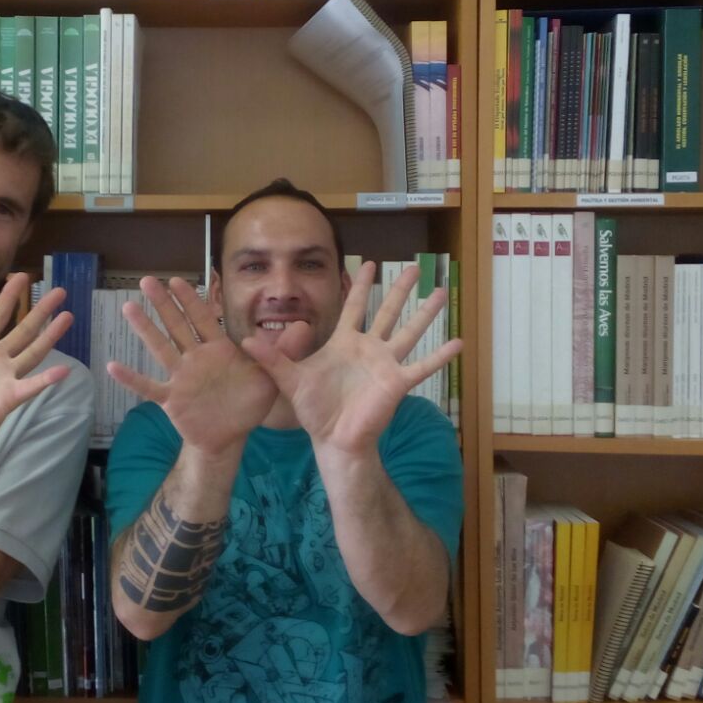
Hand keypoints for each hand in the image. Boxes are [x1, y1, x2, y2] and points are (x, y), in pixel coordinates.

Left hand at [0, 273, 73, 461]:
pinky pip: (30, 386)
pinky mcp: (8, 397)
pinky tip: (63, 370)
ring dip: (50, 335)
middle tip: (59, 290)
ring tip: (68, 316)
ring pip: (33, 351)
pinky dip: (46, 379)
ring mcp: (4, 377)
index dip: (9, 296)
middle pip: (23, 328)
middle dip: (40, 310)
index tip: (22, 276)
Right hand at [107, 275, 309, 455]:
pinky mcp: (172, 399)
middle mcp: (196, 358)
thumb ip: (284, 352)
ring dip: (145, 329)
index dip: (192, 299)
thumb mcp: (271, 377)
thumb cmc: (248, 403)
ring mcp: (181, 378)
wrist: (231, 436)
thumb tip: (305, 326)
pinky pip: (149, 387)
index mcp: (219, 349)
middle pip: (177, 326)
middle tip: (147, 280)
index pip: (204, 318)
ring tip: (128, 308)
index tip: (178, 279)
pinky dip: (132, 378)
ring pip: (160, 349)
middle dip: (163, 304)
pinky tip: (112, 365)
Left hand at [241, 262, 460, 456]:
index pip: (354, 307)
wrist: (332, 440)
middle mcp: (368, 349)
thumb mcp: (289, 379)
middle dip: (400, 289)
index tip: (367, 262)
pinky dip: (441, 356)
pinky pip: (422, 366)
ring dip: (426, 313)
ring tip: (442, 291)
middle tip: (415, 267)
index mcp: (344, 343)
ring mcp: (385, 364)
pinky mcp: (397, 383)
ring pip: (409, 331)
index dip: (360, 286)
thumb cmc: (314, 411)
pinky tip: (459, 342)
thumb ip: (271, 358)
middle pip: (387, 311)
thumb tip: (243, 340)